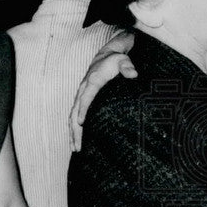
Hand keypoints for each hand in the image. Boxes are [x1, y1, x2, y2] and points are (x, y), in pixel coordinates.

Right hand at [69, 30, 136, 150]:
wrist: (105, 57)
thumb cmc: (116, 61)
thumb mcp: (123, 60)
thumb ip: (127, 66)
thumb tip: (133, 74)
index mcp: (92, 81)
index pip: (86, 97)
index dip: (83, 110)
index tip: (81, 123)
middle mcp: (83, 89)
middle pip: (75, 111)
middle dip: (75, 129)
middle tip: (78, 146)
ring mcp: (81, 95)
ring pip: (72, 116)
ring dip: (72, 133)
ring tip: (75, 148)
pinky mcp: (81, 100)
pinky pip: (74, 115)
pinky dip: (73, 128)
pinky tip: (75, 141)